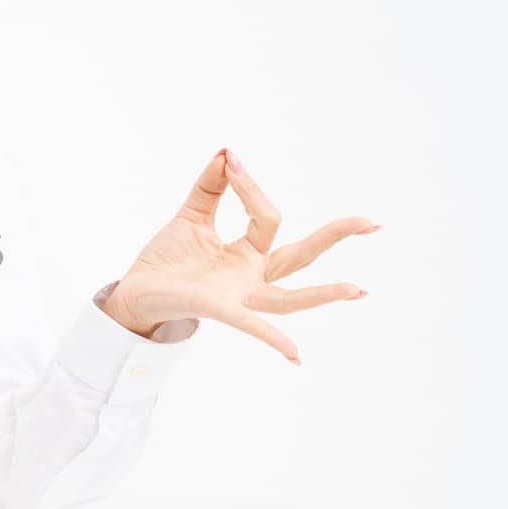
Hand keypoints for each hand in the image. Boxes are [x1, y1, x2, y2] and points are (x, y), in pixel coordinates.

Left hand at [101, 148, 378, 364]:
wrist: (134, 291)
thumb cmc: (166, 260)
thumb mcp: (192, 216)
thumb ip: (211, 187)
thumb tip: (227, 153)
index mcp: (248, 252)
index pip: (266, 216)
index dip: (251, 186)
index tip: (232, 160)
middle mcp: (252, 277)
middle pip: (301, 256)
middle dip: (335, 237)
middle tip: (373, 223)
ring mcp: (240, 297)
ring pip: (290, 298)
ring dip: (324, 295)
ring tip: (359, 290)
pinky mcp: (221, 310)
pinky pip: (252, 327)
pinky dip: (274, 339)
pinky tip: (296, 355)